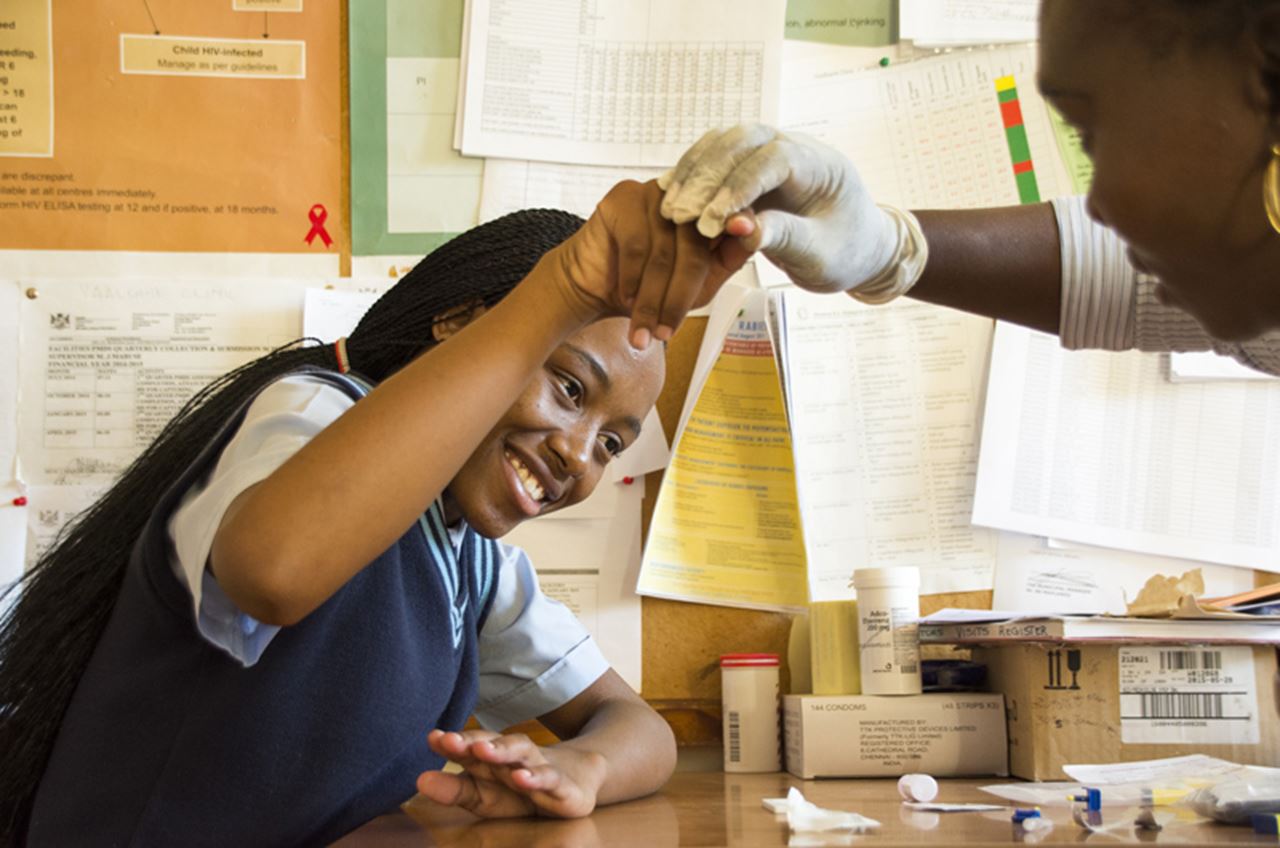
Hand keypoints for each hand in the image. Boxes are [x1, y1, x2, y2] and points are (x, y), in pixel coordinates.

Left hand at [417, 729, 607, 818]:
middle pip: (492, 744)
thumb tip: (419, 780)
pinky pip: (549, 779)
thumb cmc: (519, 791)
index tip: (432, 738)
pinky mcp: (562, 786)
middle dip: (471, 742)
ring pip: (521, 753)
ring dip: (501, 749)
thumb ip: (454, 789)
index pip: (470, 746)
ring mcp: (538, 767)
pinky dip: (536, 777)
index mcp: (492, 758)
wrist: (576, 781)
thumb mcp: (484, 795)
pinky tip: (522, 777)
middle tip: (448, 740)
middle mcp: (513, 757)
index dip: (452, 743)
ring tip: (481, 750)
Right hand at [551, 179, 749, 348]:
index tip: (748, 232)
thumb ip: (727, 261)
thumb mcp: (699, 284)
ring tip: (644, 331)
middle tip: (666, 333)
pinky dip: (632, 278)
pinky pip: (635, 243)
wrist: (595, 286)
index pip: (732, 217)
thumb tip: (752, 238)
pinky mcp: (624, 196)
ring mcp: (655, 193)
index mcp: (710, 210)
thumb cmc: (651, 287)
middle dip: (678, 298)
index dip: (741, 224)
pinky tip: (626, 297)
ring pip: (663, 252)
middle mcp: (685, 196)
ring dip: (651, 300)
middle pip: (694, 247)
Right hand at [658, 124, 898, 294]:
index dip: (740, 186)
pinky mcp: (751, 165)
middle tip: (680, 215)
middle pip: (743, 140)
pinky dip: (692, 175)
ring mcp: (771, 151)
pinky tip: (670, 196)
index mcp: (821, 166)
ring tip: (670, 209)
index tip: (714, 222)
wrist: (855, 247)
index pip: (774, 159)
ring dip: (694, 173)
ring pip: (724, 143)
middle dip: (708, 177)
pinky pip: (716, 159)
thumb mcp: (818, 256)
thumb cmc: (844, 253)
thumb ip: (781, 237)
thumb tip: (738, 228)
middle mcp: (795, 147)